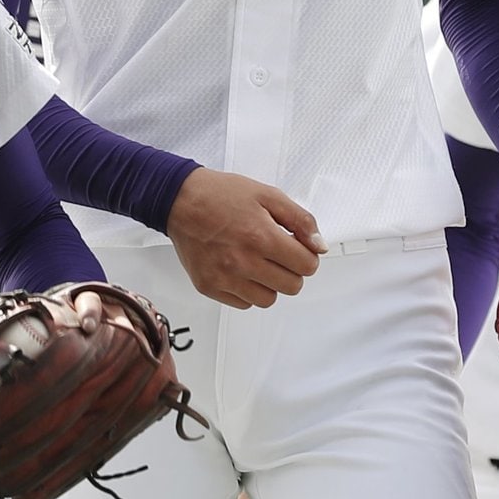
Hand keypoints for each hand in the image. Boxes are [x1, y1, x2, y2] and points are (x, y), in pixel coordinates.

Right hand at [166, 168, 324, 309]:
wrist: (179, 200)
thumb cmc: (221, 195)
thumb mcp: (267, 195)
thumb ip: (300, 220)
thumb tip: (318, 246)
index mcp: (261, 236)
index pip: (306, 266)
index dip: (307, 256)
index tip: (298, 249)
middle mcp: (243, 261)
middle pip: (291, 286)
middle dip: (292, 270)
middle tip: (278, 254)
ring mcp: (224, 277)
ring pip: (268, 299)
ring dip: (270, 284)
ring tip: (258, 262)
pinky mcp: (209, 286)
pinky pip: (243, 303)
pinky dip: (247, 290)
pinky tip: (240, 269)